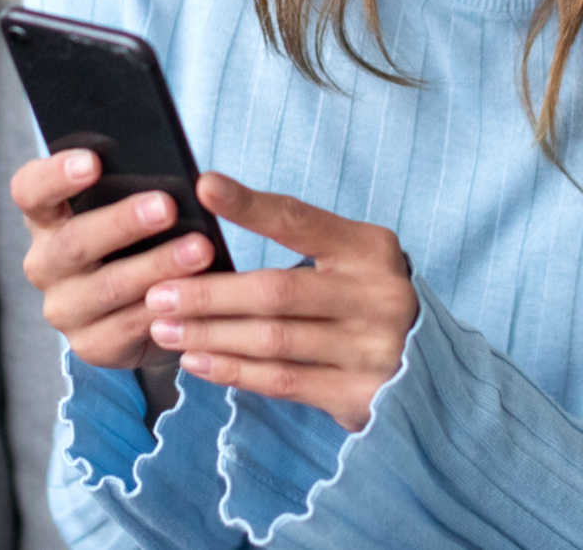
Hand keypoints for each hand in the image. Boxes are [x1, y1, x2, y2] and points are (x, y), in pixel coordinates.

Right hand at [12, 150, 215, 369]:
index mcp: (45, 218)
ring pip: (108, 287)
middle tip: (167, 206)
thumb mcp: (125, 207)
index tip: (93, 161)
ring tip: (200, 250)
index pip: (31, 190)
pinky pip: (128, 326)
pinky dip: (163, 309)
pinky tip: (193, 296)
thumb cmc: (135, 237)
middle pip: (74, 241)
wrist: (140, 305)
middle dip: (123, 222)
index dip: (56, 174)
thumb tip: (173, 175)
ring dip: (157, 266)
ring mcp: (63, 308)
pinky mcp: (90, 345)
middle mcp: (44, 263)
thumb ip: (132, 188)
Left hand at [145, 172, 418, 431]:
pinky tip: (196, 360)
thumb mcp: (349, 257)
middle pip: (276, 291)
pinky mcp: (357, 395)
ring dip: (210, 333)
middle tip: (159, 290)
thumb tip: (212, 215)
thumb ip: (298, 239)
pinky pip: (281, 381)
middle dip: (210, 292)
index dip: (250, 205)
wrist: (423, 366)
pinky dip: (232, 370)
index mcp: (370, 249)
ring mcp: (370, 349)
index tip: (203, 186)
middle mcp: (376, 296)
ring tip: (164, 326)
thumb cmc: (362, 297)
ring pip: (272, 340)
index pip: (300, 221)